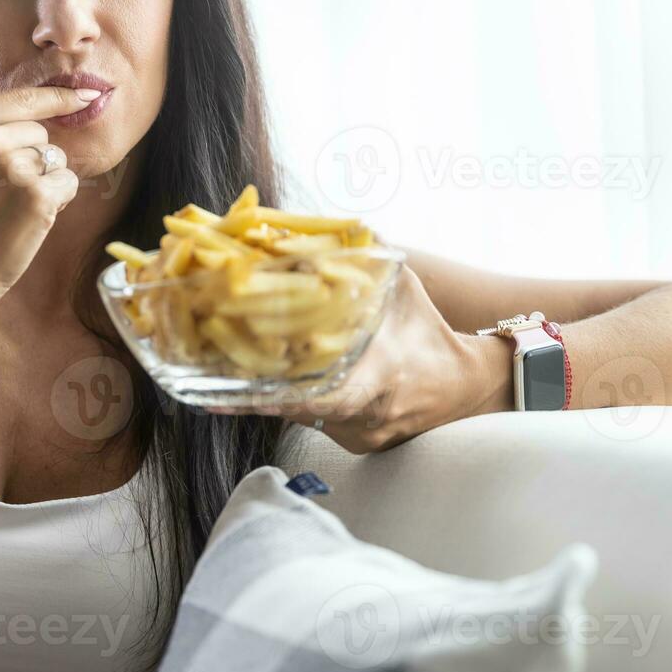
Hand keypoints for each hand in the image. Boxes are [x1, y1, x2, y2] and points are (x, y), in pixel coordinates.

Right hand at [0, 59, 96, 340]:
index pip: (23, 98)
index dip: (58, 97)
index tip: (84, 94)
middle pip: (41, 133)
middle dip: (33, 158)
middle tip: (3, 192)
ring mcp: (13, 168)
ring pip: (56, 159)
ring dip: (45, 182)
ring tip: (11, 207)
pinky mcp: (37, 196)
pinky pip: (68, 184)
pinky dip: (57, 202)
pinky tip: (27, 219)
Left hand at [212, 264, 506, 452]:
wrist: (464, 388)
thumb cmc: (431, 335)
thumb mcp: (404, 290)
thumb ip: (366, 259)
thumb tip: (313, 229)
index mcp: (379, 382)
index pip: (321, 400)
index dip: (274, 400)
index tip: (229, 394)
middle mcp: (364, 418)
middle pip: (296, 410)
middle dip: (252, 389)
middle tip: (207, 368)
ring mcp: (355, 436)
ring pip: (299, 415)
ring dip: (265, 392)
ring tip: (221, 367)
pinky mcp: (349, 442)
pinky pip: (311, 420)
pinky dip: (289, 399)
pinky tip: (262, 379)